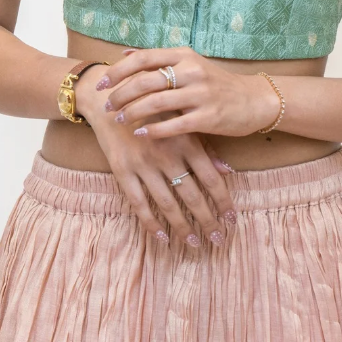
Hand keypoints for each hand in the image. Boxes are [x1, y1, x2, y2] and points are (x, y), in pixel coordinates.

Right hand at [74, 71, 238, 248]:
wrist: (109, 98)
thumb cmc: (152, 107)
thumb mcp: (181, 119)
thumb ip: (204, 145)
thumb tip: (227, 171)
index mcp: (185, 142)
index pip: (211, 178)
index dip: (223, 201)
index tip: (232, 219)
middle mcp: (167, 155)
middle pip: (192, 196)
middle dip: (207, 220)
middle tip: (219, 239)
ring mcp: (143, 165)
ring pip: (167, 204)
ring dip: (182, 227)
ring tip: (194, 243)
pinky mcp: (122, 171)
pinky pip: (138, 203)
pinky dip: (150, 222)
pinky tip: (161, 237)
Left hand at [91, 46, 281, 140]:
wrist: (255, 100)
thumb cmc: (217, 84)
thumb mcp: (191, 63)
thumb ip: (160, 60)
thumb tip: (125, 53)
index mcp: (184, 55)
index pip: (143, 58)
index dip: (117, 71)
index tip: (101, 84)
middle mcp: (191, 71)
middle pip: (144, 81)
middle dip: (120, 95)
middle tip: (107, 107)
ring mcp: (200, 94)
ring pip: (155, 102)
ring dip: (132, 112)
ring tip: (120, 120)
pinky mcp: (208, 117)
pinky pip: (173, 124)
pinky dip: (153, 129)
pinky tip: (141, 134)